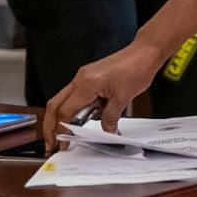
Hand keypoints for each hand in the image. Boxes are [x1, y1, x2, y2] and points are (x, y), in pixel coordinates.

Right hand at [42, 41, 164, 148]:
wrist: (145, 52)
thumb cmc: (136, 67)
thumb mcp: (123, 98)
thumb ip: (110, 118)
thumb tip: (105, 131)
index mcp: (86, 83)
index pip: (65, 111)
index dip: (62, 130)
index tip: (63, 143)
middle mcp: (81, 79)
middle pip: (55, 105)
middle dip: (51, 125)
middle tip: (52, 142)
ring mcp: (84, 77)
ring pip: (65, 100)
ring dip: (64, 117)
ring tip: (70, 134)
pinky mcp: (90, 77)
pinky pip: (77, 96)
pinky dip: (78, 109)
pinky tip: (86, 119)